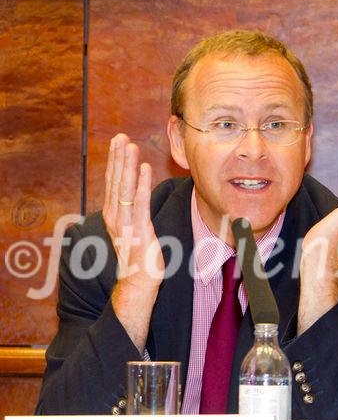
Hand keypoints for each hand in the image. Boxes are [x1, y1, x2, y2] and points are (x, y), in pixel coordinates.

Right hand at [103, 134, 163, 351]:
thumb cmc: (137, 256)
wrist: (138, 282)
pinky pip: (139, 204)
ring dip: (126, 166)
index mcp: (112, 215)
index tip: (117, 143)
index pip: (112, 183)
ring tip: (130, 145)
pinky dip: (141, 185)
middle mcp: (114, 217)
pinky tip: (143, 169)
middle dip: (117, 157)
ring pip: (124, 189)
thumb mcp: (130, 230)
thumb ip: (130, 211)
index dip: (114, 162)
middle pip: (115, 181)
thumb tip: (134, 195)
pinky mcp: (139, 231)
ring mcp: (125, 224)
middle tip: (120, 136)